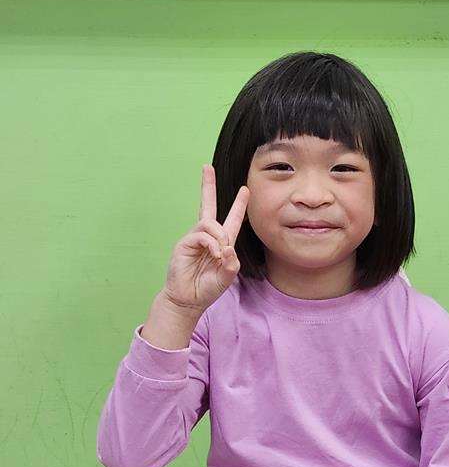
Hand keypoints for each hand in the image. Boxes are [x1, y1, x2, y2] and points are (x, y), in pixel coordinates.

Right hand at [162, 165, 247, 314]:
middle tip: (207, 167)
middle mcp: (208, 237)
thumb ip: (232, 262)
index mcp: (222, 243)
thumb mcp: (227, 276)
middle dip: (208, 186)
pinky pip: (201, 235)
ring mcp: (195, 239)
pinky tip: (215, 255)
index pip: (231, 220)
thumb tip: (228, 246)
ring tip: (220, 254)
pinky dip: (211, 244)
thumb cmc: (207, 288)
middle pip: (208, 205)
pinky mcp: (185, 243)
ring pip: (210, 224)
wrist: (188, 299)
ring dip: (219, 237)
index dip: (238, 205)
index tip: (245, 190)